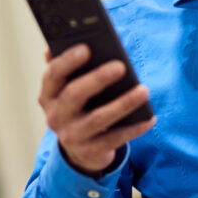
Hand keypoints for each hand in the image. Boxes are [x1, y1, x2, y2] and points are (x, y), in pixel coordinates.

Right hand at [37, 44, 155, 173]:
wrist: (78, 150)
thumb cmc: (77, 108)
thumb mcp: (68, 89)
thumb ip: (67, 68)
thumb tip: (64, 44)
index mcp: (48, 95)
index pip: (53, 75)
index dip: (67, 61)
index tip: (86, 48)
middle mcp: (55, 116)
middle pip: (74, 95)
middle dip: (97, 79)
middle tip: (121, 66)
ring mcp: (71, 136)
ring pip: (98, 119)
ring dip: (123, 104)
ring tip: (144, 90)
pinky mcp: (89, 152)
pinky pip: (114, 139)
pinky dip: (133, 129)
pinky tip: (149, 118)